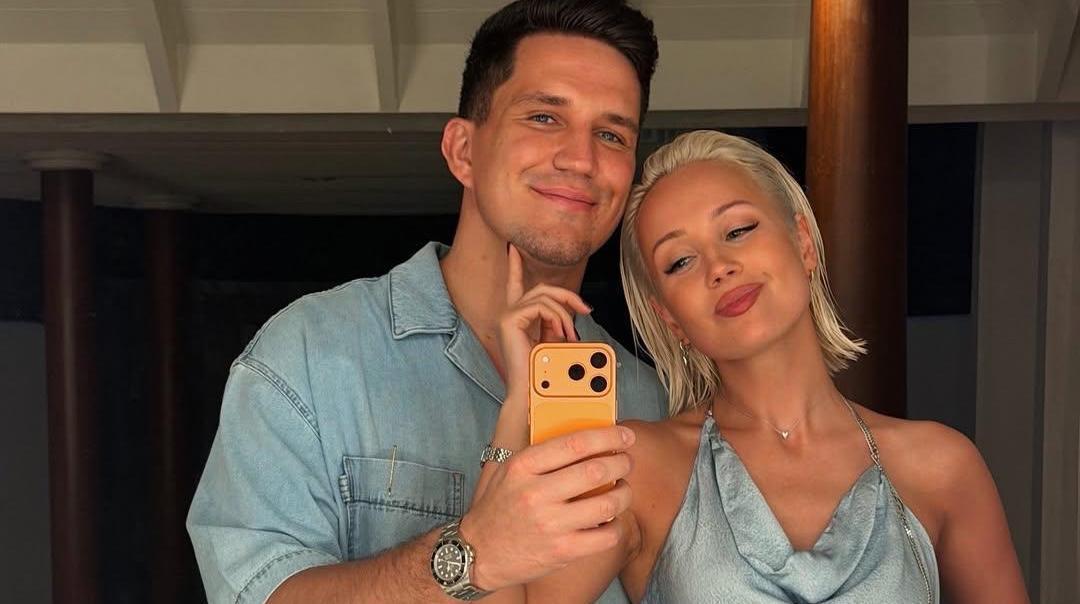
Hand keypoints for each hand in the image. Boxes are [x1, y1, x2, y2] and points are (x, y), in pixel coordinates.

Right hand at [459, 425, 635, 590]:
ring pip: (607, 504)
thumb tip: (567, 421)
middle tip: (626, 462)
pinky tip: (610, 520)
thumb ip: (535, 445)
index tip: (624, 435)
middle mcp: (536, 494)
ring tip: (621, 490)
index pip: (574, 443)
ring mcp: (550, 525)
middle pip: (595, 471)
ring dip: (623, 494)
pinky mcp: (562, 552)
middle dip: (621, 463)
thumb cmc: (498, 507)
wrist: (478, 553)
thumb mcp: (506, 468)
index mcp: (522, 467)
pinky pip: (605, 536)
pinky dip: (615, 525)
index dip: (607, 436)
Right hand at [498, 244, 590, 401]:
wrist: (530, 392)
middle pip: (540, 288)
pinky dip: (557, 317)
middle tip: (585, 308)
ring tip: (571, 333)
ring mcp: (507, 316)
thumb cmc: (542, 371)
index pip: (514, 285)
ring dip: (564, 313)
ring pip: (543, 296)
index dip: (514, 266)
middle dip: (566, 295)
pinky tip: (562, 333)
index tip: (513, 249)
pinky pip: (540, 306)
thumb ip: (557, 322)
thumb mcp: (553, 341)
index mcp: (517, 318)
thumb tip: (571, 310)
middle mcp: (508, 314)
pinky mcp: (509, 319)